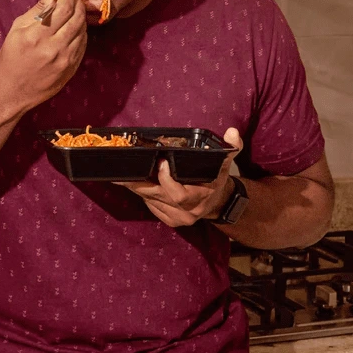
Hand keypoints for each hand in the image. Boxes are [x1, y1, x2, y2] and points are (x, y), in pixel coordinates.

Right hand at [0, 0, 86, 113]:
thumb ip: (39, 7)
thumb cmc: (11, 57)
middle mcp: (55, 48)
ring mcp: (67, 60)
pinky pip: (83, 43)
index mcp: (37, 36)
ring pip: (83, 29)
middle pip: (77, 16)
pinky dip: (80, 30)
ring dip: (79, 14)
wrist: (12, 92)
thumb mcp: (18, 28)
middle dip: (75, 0)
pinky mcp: (73, 68)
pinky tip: (72, 26)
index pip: (63, 7)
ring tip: (70, 8)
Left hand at [117, 128, 243, 227]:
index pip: (178, 195)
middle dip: (138, 183)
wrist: (219, 202)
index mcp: (200, 198)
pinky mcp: (169, 220)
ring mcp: (177, 218)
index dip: (166, 180)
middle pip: (157, 197)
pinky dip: (141, 194)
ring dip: (135, 187)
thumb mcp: (226, 163)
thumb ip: (231, 148)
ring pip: (150, 201)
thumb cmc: (217, 179)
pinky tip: (133, 183)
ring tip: (120, 175)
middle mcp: (187, 212)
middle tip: (123, 170)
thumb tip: (233, 132)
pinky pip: (150, 206)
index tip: (160, 162)